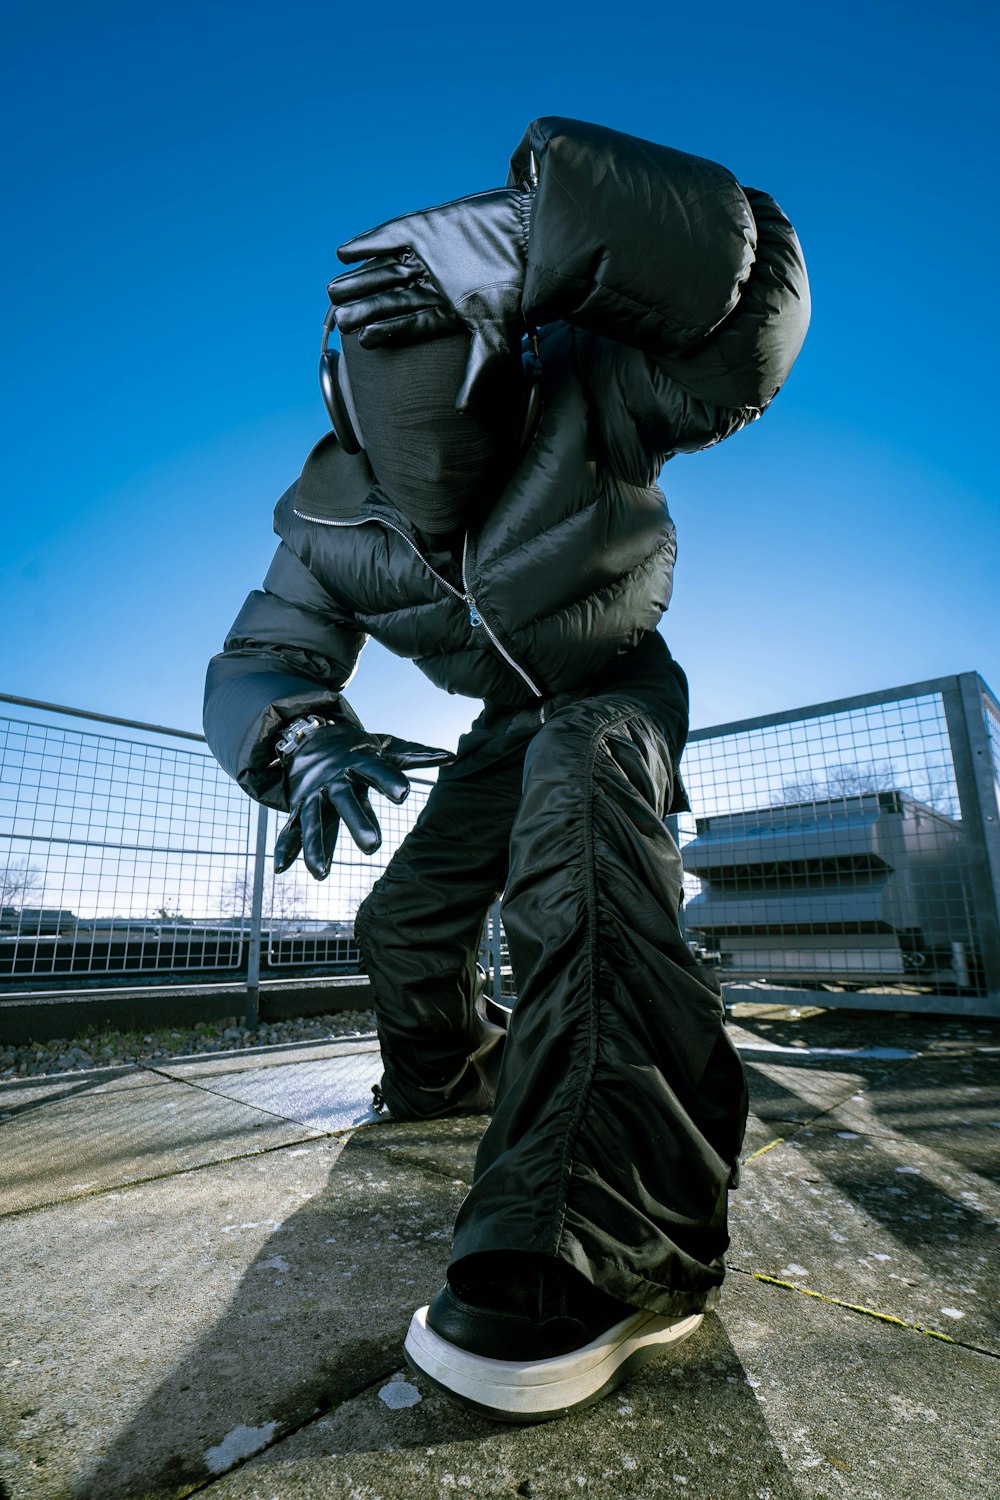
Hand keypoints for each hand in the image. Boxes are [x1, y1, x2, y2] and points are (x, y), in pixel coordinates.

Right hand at [273, 724, 453, 879]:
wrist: (308, 736)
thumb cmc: (357, 748)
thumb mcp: (386, 747)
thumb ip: (417, 755)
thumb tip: (452, 756)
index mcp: (358, 763)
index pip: (376, 771)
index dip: (389, 781)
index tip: (404, 794)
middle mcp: (334, 780)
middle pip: (345, 802)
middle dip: (357, 823)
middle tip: (374, 846)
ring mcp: (313, 795)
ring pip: (312, 822)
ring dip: (315, 847)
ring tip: (322, 874)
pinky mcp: (298, 807)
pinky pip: (289, 829)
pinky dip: (284, 848)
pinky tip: (280, 869)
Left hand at [328, 188, 532, 411]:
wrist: (529, 237)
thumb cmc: (516, 289)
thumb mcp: (495, 338)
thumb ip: (476, 372)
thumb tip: (462, 411)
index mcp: (447, 310)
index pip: (411, 323)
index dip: (387, 330)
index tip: (362, 338)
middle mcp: (435, 284)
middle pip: (393, 298)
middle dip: (366, 307)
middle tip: (339, 318)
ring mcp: (429, 255)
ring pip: (386, 271)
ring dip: (360, 280)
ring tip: (333, 291)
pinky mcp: (428, 227)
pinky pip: (389, 236)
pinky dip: (367, 243)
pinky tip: (345, 253)